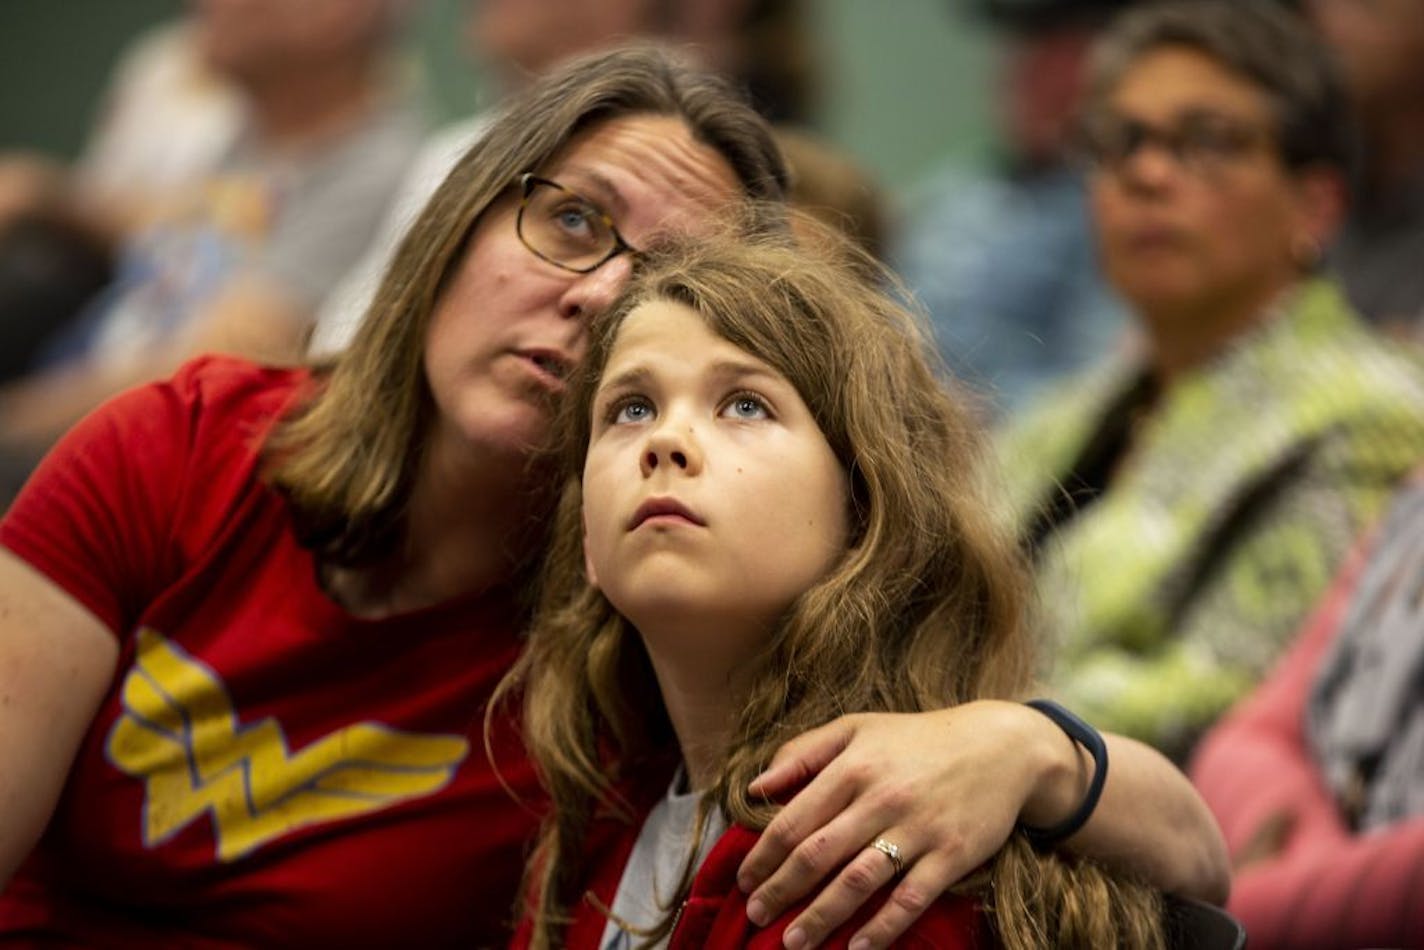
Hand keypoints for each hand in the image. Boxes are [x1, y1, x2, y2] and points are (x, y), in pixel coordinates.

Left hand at [737, 701, 1081, 948]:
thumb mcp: (857, 727)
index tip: (744, 880)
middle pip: (818, 854)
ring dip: (821, 916)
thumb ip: (803, 752)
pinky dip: (883, 928)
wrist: (999, 746)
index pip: (795, 820)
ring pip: (858, 881)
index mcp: (853, 766)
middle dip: (781, 891)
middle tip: (756, 915)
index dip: (764, 855)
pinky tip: (858, 948)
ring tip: (794, 942)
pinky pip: (911, 899)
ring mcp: (918, 828)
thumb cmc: (918, 738)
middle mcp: (881, 798)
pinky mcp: (952, 854)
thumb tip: (756, 786)